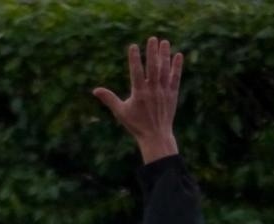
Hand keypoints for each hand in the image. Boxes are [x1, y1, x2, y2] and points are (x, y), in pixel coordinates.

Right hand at [93, 36, 182, 163]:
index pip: (136, 72)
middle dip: (152, 52)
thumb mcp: (120, 112)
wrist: (155, 135)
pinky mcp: (172, 94)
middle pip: (152, 67)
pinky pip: (175, 77)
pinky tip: (178, 55)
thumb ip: (109, 99)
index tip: (133, 46)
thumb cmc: (136, 124)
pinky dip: (177, 66)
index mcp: (139, 93)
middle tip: (152, 38)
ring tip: (164, 42)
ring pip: (164, 70)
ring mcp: (164, 91)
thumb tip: (95, 90)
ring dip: (165, 55)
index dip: (134, 58)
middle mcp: (152, 90)